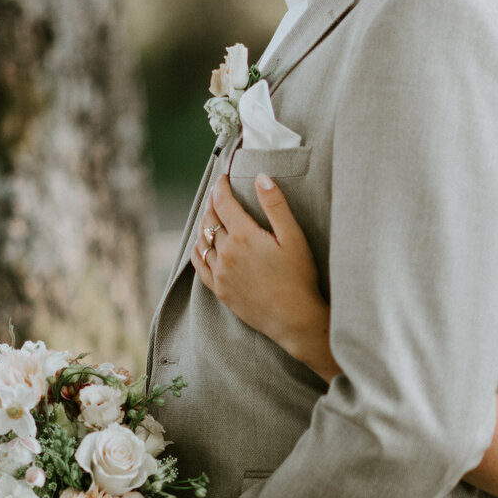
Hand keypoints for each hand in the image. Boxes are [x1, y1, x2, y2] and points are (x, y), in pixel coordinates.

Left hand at [192, 171, 336, 379]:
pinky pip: (198, 263)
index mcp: (244, 235)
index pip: (223, 202)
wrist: (294, 319)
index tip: (223, 178)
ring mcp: (220, 272)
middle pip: (210, 219)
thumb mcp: (294, 237)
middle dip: (213, 203)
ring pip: (202, 240)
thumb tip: (262, 178)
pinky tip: (203, 245)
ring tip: (212, 217)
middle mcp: (226, 252)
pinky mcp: (219, 289)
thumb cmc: (299, 278)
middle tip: (219, 195)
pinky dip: (198, 249)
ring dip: (205, 224)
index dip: (221, 186)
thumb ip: (276, 205)